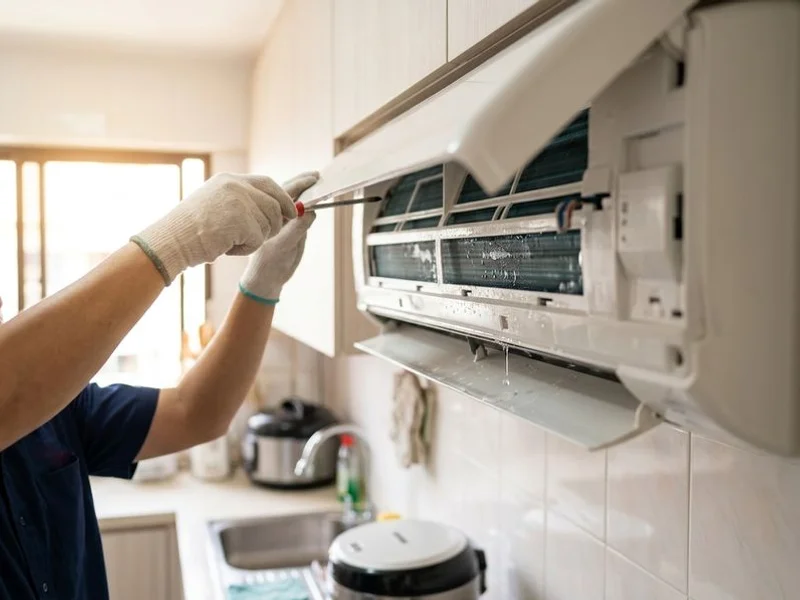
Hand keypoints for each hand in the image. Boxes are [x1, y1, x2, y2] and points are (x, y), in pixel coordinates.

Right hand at [131, 173, 300, 284]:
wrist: (171, 241)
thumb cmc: (189, 231)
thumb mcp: (215, 205)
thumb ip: (240, 202)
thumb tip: (273, 209)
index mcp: (229, 180)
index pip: (267, 183)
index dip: (282, 198)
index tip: (292, 211)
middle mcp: (236, 185)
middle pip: (274, 205)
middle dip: (275, 224)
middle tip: (260, 236)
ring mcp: (240, 201)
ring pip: (269, 224)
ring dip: (254, 239)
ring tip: (230, 241)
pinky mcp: (242, 220)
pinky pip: (259, 239)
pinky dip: (245, 249)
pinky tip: (226, 247)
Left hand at [238, 172, 319, 303]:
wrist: (268, 278)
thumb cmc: (271, 262)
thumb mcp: (284, 246)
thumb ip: (297, 229)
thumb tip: (311, 211)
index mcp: (270, 214)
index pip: (286, 193)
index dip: (300, 184)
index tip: (313, 178)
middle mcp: (277, 214)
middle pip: (290, 193)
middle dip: (304, 183)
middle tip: (317, 175)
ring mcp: (285, 220)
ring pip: (296, 201)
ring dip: (307, 191)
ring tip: (318, 181)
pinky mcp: (294, 228)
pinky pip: (302, 212)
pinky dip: (310, 204)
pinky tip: (317, 200)